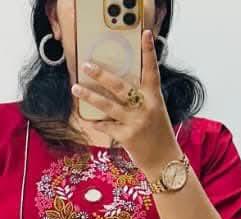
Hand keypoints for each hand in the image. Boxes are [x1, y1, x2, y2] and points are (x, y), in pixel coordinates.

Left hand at [72, 27, 178, 175]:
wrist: (164, 162)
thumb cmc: (158, 134)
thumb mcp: (155, 111)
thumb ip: (141, 98)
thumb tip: (118, 86)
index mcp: (155, 98)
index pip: (152, 71)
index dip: (149, 53)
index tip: (146, 35)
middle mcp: (145, 108)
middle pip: (120, 86)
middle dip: (102, 75)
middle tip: (87, 66)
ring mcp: (135, 122)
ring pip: (108, 105)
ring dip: (90, 96)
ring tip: (76, 88)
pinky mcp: (127, 137)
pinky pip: (107, 126)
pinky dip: (96, 122)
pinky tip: (87, 118)